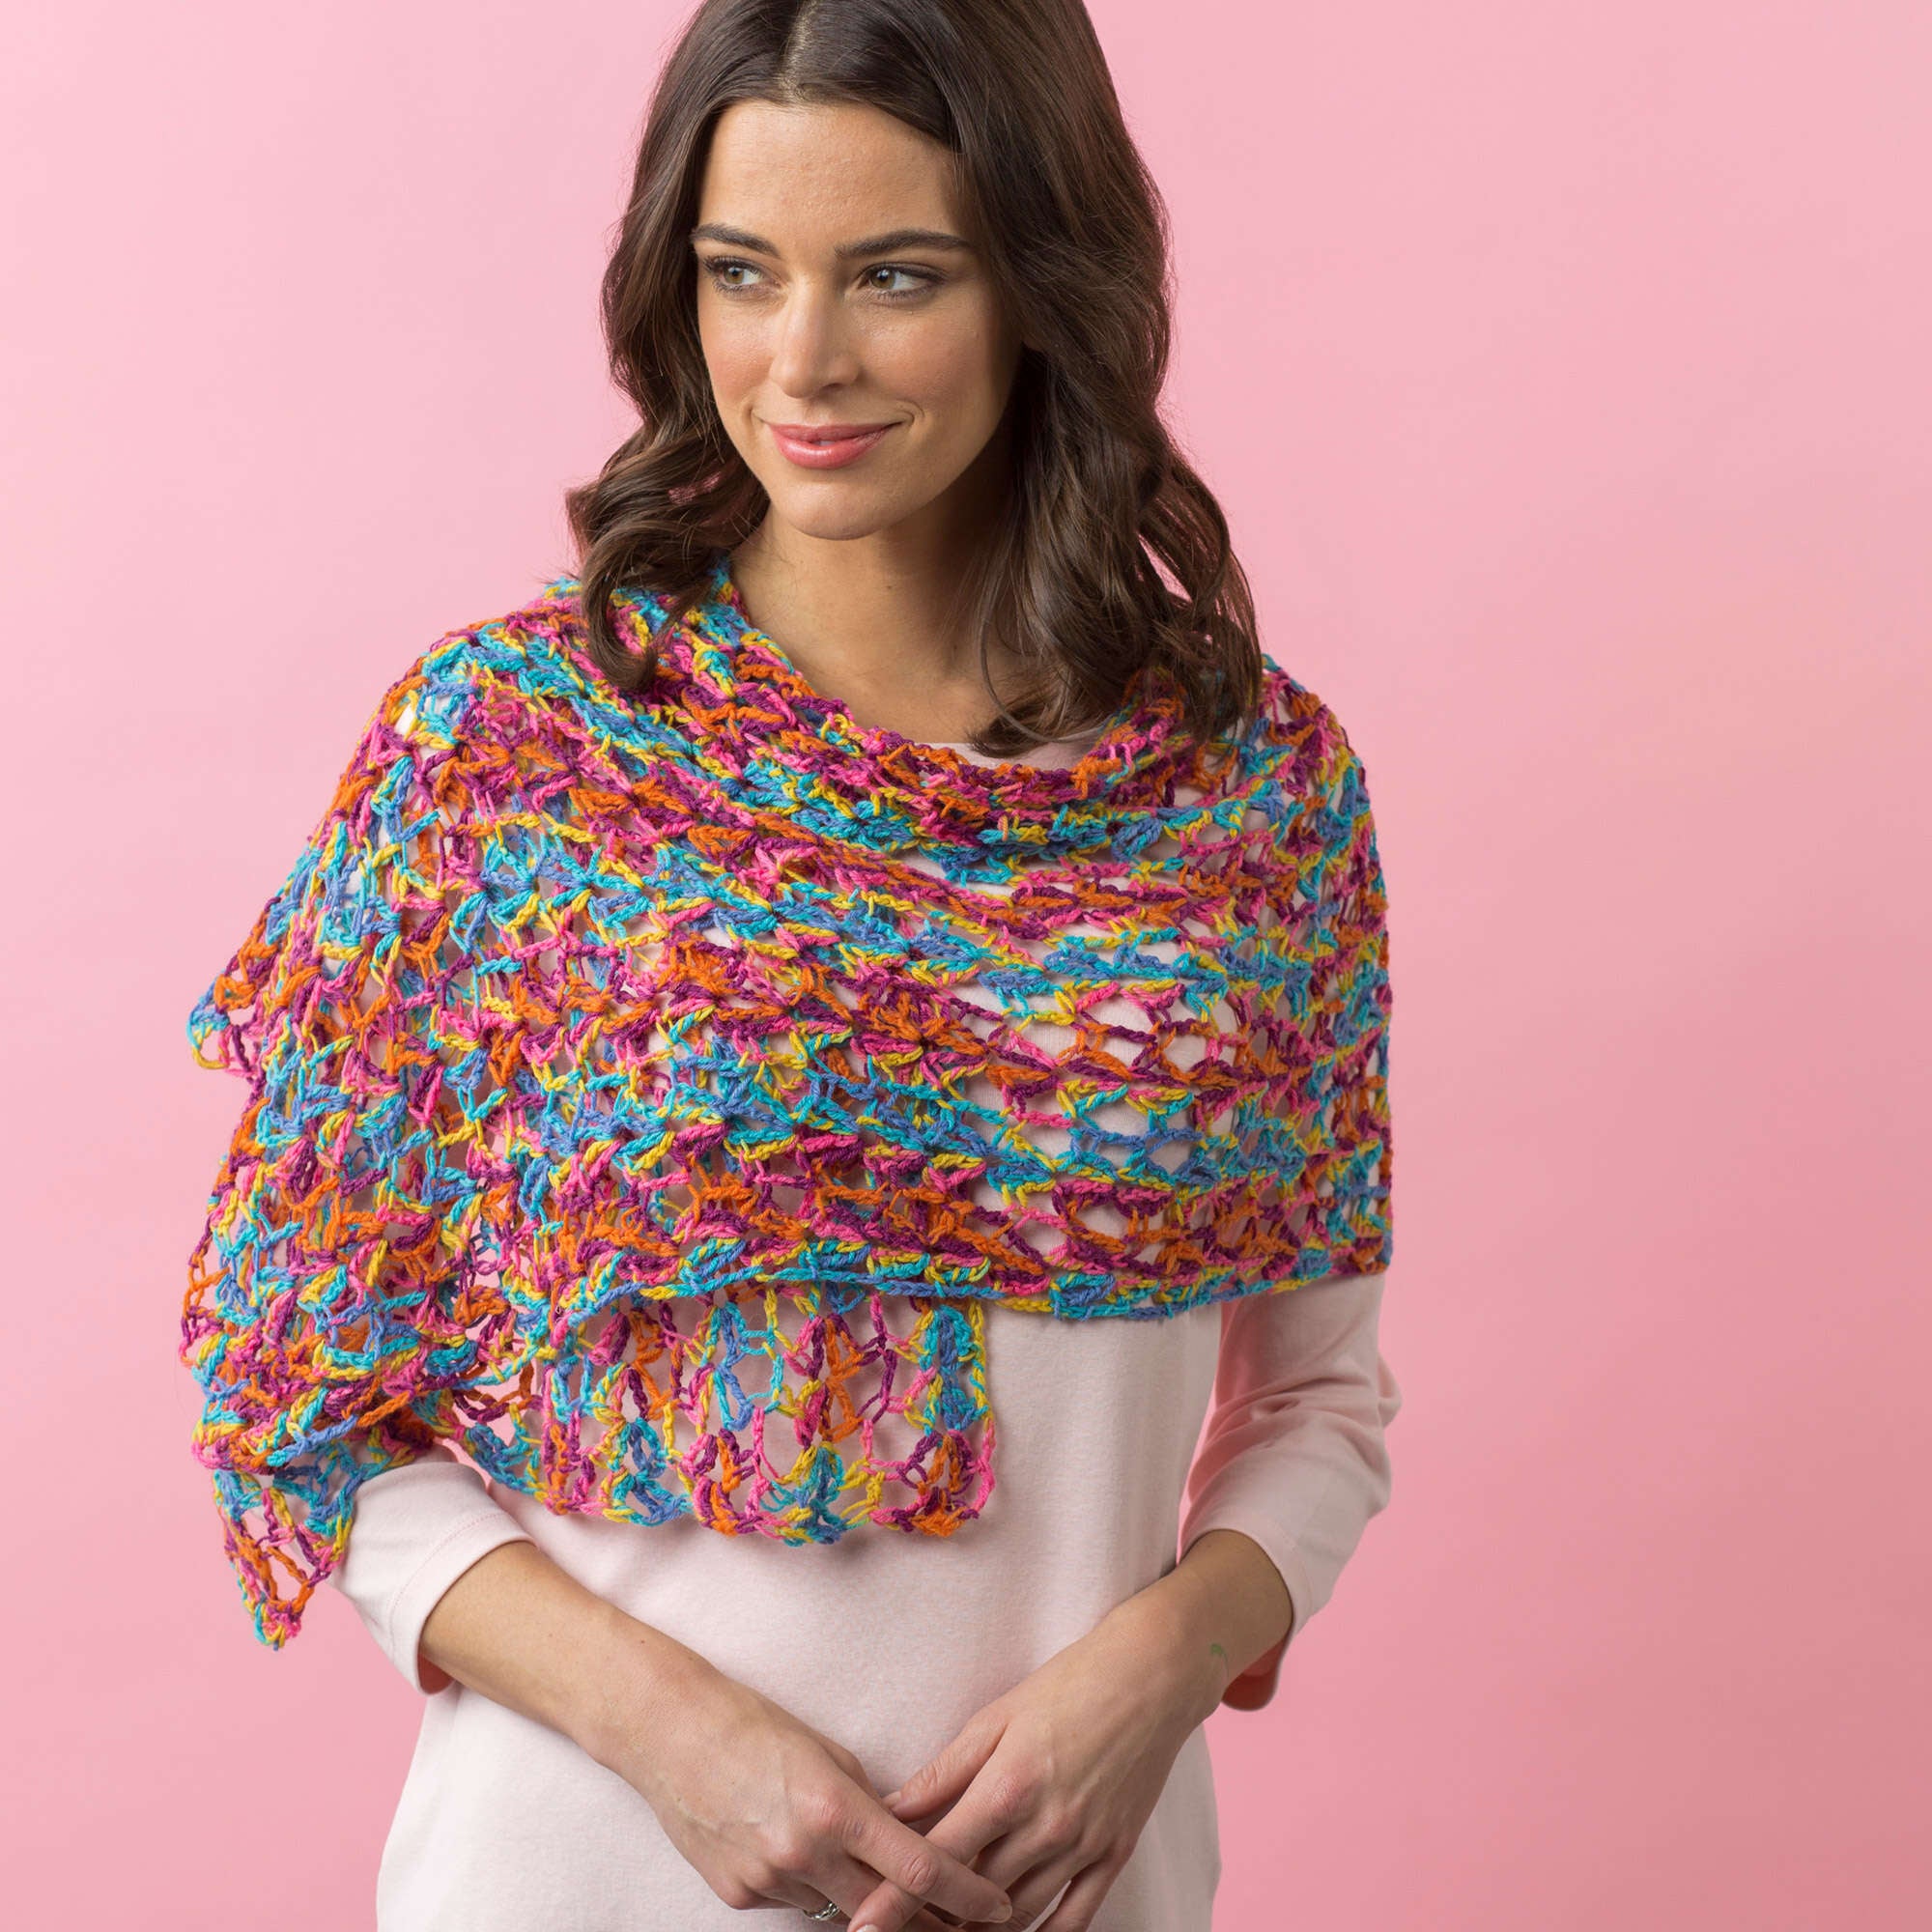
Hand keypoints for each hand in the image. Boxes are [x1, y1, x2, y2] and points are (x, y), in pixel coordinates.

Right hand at [595, 1645, 1015, 1926]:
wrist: (670, 1733)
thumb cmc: (754, 1725)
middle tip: (963, 1923)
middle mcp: (804, 1853)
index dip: (967, 1893)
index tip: (998, 1903)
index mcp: (836, 1807)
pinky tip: (794, 1848)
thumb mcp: (828, 1753)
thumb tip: (904, 1843)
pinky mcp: (739, 1897)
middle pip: (886, 1911)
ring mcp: (769, 1881)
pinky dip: (809, 1886)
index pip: (920, 1867)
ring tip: (871, 1872)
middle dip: (926, 1922)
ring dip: (862, 1901)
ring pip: (838, 1909)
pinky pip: (793, 1902)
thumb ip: (869, 1805)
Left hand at [844, 1586, 1220, 1931]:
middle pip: (975, 1896)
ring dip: (981, 1930)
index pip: (937, 1857)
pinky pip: (1075, 1919)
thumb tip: (893, 1808)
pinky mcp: (1115, 1855)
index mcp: (1008, 1786)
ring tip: (949, 1930)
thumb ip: (944, 1772)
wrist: (1150, 1677)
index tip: (863, 1925)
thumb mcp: (995, 1717)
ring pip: (1019, 1916)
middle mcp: (1046, 1826)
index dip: (895, 1897)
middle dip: (934, 1916)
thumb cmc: (1067, 1686)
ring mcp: (1083, 1846)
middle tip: (902, 1925)